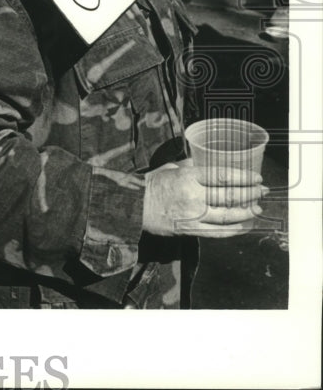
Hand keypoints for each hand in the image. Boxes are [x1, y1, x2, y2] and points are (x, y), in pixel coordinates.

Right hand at [142, 160, 267, 236]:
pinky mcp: (190, 230)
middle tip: (262, 191)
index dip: (243, 177)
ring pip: (227, 215)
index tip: (256, 177)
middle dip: (250, 193)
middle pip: (229, 195)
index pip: (223, 176)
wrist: (133, 207)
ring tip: (257, 209)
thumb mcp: (169, 169)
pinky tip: (245, 226)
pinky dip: (234, 230)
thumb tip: (205, 163)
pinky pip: (217, 232)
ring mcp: (193, 215)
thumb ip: (189, 167)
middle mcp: (193, 196)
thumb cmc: (150, 185)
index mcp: (188, 177)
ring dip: (246, 212)